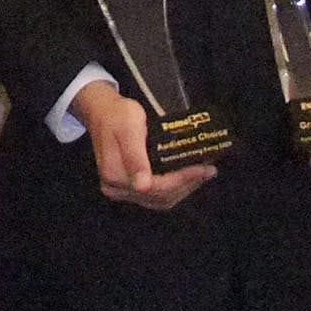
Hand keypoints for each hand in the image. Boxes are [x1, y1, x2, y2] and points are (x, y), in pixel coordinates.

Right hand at [73, 81, 215, 210]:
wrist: (101, 111)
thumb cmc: (118, 115)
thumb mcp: (129, 128)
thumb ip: (135, 156)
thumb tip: (143, 186)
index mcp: (116, 174)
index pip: (156, 187)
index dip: (183, 180)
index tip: (204, 169)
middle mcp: (116, 188)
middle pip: (160, 197)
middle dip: (188, 184)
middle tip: (209, 170)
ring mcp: (120, 190)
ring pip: (159, 200)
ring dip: (183, 189)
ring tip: (203, 174)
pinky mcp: (125, 188)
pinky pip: (154, 196)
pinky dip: (173, 189)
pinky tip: (186, 178)